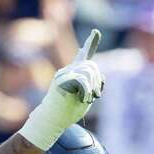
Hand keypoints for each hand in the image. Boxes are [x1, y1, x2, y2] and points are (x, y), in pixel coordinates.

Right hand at [18, 29, 103, 150]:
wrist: (52, 121)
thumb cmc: (67, 112)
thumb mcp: (86, 98)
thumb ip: (93, 86)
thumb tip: (101, 76)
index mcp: (74, 74)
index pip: (83, 56)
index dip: (90, 44)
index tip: (95, 32)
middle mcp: (68, 70)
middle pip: (91, 65)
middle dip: (96, 81)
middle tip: (94, 96)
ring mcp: (64, 74)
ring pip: (88, 71)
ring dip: (92, 87)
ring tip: (87, 99)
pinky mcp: (61, 80)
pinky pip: (81, 79)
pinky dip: (86, 91)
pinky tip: (84, 99)